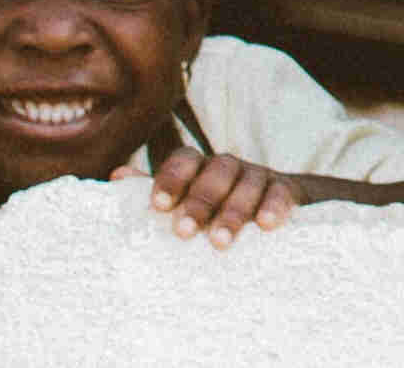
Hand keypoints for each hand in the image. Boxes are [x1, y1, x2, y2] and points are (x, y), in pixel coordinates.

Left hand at [149, 149, 297, 246]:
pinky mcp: (286, 190)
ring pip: (247, 183)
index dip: (172, 179)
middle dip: (198, 202)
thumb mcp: (189, 202)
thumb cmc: (219, 210)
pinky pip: (282, 193)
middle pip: (215, 172)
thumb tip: (117, 177)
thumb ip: (158, 192)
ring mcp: (258, 176)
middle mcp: (228, 166)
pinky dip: (274, 207)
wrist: (277, 208)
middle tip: (183, 232)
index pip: (185, 160)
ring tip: (220, 243)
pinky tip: (266, 226)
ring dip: (233, 211)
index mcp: (201, 167)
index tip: (159, 205)